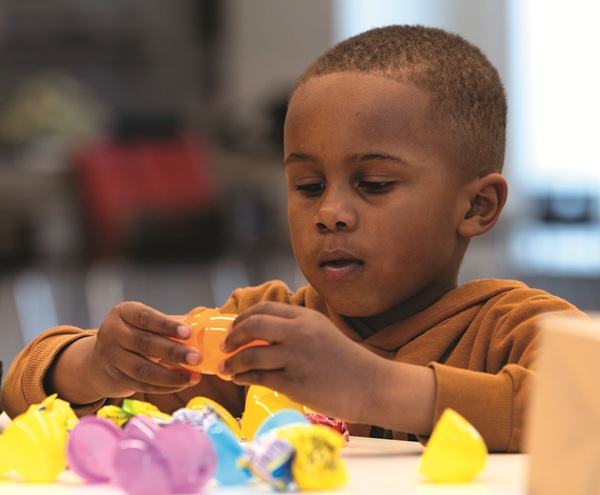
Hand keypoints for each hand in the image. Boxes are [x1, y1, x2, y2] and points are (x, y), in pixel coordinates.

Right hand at [51, 302, 201, 402]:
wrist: (99, 361)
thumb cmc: (134, 335)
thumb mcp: (146, 323)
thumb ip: (172, 322)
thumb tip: (205, 320)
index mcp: (124, 313)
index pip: (146, 317)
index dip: (167, 325)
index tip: (188, 332)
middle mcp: (112, 333)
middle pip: (145, 344)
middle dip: (174, 352)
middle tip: (197, 357)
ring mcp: (111, 357)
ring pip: (143, 369)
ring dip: (172, 375)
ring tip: (194, 376)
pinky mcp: (115, 379)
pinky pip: (143, 385)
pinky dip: (165, 386)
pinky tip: (183, 383)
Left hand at [219, 302, 382, 422]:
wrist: (371, 385)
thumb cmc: (347, 361)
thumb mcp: (321, 332)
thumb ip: (295, 328)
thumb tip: (261, 333)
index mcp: (306, 317)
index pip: (264, 309)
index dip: (242, 318)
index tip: (233, 328)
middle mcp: (300, 333)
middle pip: (253, 325)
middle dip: (232, 336)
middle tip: (225, 346)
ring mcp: (296, 358)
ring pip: (250, 354)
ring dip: (232, 362)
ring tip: (226, 369)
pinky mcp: (295, 383)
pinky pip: (258, 377)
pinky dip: (243, 377)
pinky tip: (239, 379)